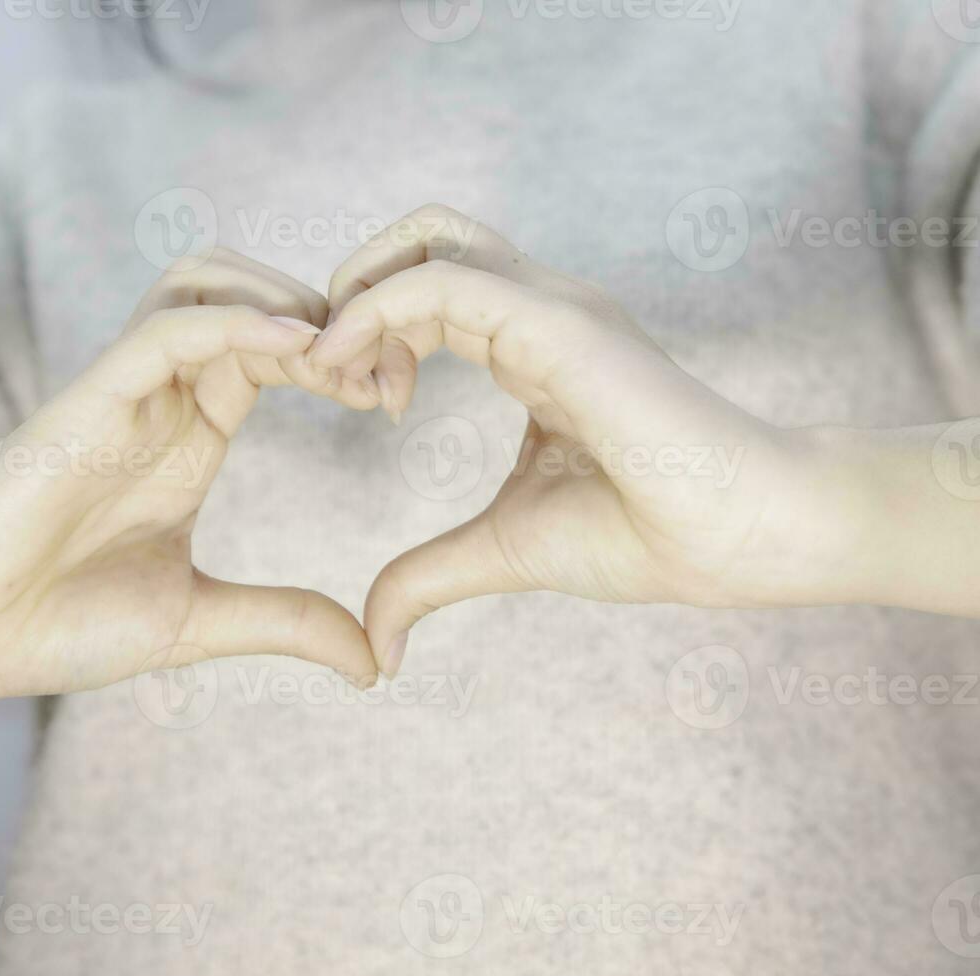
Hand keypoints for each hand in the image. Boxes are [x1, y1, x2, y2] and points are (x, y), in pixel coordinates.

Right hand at [0, 252, 379, 700]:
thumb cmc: (57, 624)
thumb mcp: (198, 621)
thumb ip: (285, 622)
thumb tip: (375, 660)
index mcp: (191, 435)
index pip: (276, 350)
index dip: (345, 357)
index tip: (394, 400)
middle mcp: (161, 399)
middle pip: (250, 293)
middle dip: (330, 314)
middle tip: (384, 374)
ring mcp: (120, 392)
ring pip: (204, 281)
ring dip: (281, 298)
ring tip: (340, 355)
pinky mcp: (84, 398)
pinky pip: (167, 329)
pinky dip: (235, 321)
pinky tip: (296, 347)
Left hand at [311, 205, 853, 674]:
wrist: (734, 540)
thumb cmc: (644, 534)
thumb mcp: (503, 549)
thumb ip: (428, 577)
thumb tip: (378, 644)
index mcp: (527, 343)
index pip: (427, 287)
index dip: (367, 332)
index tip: (360, 404)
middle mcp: (536, 307)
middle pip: (418, 237)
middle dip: (351, 292)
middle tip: (336, 376)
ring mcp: (550, 305)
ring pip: (426, 238)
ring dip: (357, 296)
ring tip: (340, 376)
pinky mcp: (557, 324)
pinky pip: (443, 281)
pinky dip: (377, 310)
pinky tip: (353, 375)